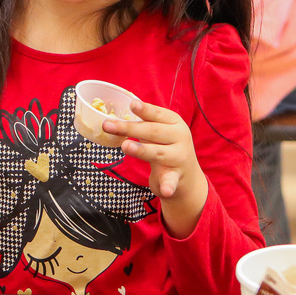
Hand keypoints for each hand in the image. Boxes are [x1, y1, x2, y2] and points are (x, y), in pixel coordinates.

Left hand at [102, 99, 208, 237]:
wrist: (187, 177)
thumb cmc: (166, 147)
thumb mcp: (159, 133)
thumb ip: (143, 124)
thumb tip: (114, 116)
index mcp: (175, 123)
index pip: (158, 114)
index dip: (144, 109)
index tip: (132, 104)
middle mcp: (180, 138)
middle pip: (153, 131)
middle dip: (129, 128)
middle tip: (108, 125)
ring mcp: (179, 158)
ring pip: (158, 153)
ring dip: (142, 150)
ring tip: (125, 146)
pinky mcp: (177, 177)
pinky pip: (171, 181)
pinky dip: (168, 185)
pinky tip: (165, 190)